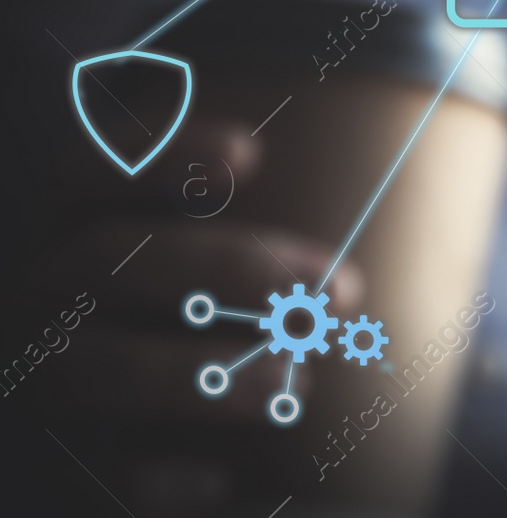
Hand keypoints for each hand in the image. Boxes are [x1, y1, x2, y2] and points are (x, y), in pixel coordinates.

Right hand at [24, 117, 362, 512]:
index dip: (163, 157)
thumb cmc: (207, 324)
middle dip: (230, 265)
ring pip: (101, 368)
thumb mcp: (206, 271)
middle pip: (112, 258)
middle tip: (336, 284)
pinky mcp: (59, 462)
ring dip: (201, 373)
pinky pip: (107, 474)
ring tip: (292, 381)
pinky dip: (164, 479)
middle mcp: (46, 299)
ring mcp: (42, 381)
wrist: (137, 444)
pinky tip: (221, 481)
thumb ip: (243, 246)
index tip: (250, 152)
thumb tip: (333, 231)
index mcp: (73, 233)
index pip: (95, 175)